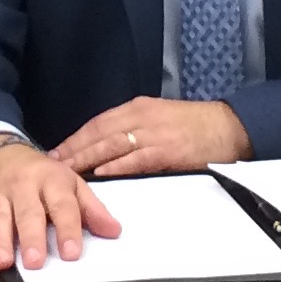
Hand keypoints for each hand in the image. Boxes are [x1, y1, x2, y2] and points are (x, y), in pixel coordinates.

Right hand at [0, 140, 118, 270]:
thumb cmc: (39, 175)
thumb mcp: (69, 183)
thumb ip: (90, 208)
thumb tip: (114, 231)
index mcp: (52, 179)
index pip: (62, 205)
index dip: (67, 229)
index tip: (71, 254)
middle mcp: (23, 185)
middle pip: (28, 213)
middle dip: (31, 238)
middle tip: (35, 262)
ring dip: (0, 241)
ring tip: (3, 263)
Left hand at [48, 95, 250, 178]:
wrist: (229, 126)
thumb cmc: (195, 126)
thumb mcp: (159, 118)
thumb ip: (133, 130)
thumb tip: (105, 148)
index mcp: (137, 108)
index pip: (97, 123)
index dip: (75, 138)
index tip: (57, 151)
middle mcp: (141, 117)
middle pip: (98, 133)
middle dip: (73, 149)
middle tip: (51, 164)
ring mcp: (153, 133)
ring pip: (111, 145)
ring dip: (86, 158)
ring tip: (66, 171)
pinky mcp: (167, 150)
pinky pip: (136, 159)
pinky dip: (116, 166)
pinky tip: (100, 173)